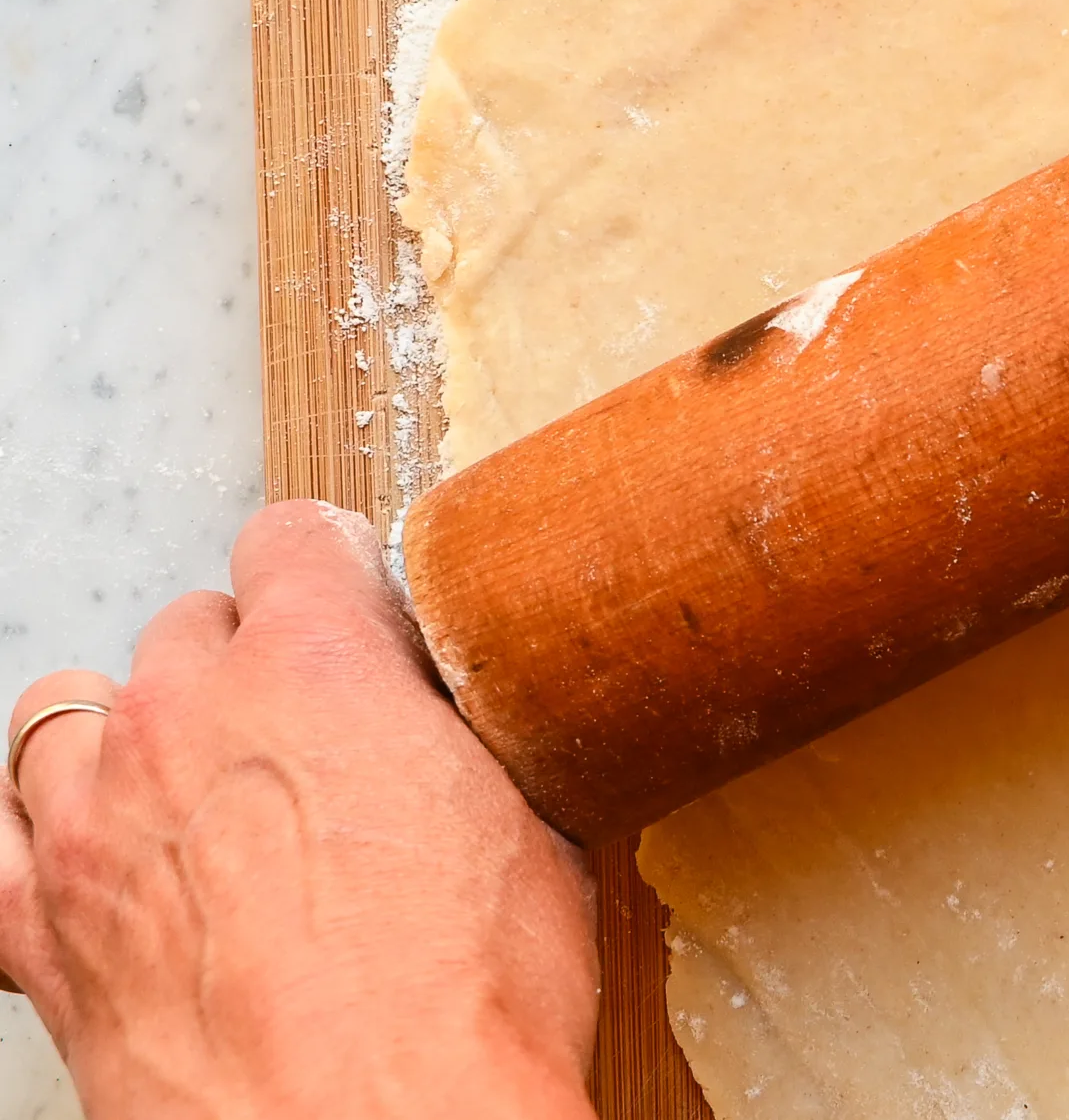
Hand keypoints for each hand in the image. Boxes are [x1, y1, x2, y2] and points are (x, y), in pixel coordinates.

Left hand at [0, 501, 599, 1119]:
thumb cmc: (462, 1014)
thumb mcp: (534, 831)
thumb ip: (468, 743)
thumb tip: (465, 726)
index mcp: (317, 668)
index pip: (293, 538)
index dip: (335, 573)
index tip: (356, 608)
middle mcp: (185, 720)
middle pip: (189, 626)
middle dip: (248, 670)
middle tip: (310, 738)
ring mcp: (91, 821)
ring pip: (70, 706)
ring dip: (133, 733)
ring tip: (194, 789)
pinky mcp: (33, 926)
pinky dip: (39, 829)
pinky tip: (102, 857)